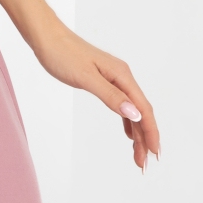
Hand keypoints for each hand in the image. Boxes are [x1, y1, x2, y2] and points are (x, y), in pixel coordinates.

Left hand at [32, 25, 159, 169]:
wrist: (47, 38)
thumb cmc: (63, 55)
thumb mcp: (86, 78)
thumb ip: (110, 96)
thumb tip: (135, 113)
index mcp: (122, 75)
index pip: (144, 109)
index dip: (151, 132)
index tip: (155, 154)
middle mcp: (122, 77)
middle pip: (141, 112)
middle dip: (145, 138)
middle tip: (142, 164)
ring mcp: (114, 79)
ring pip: (132, 110)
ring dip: (137, 133)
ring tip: (138, 155)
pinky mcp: (103, 81)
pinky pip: (122, 105)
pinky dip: (127, 122)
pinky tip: (128, 134)